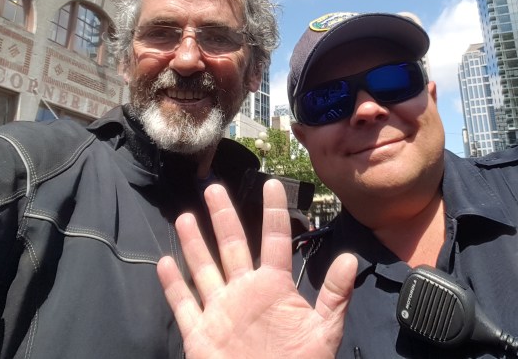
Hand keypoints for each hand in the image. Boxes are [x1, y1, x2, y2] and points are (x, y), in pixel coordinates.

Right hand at [158, 179, 357, 358]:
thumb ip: (334, 295)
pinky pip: (185, 305)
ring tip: (186, 217)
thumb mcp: (324, 330)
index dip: (273, 211)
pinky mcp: (202, 333)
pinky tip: (166, 263)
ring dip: (195, 244)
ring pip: (204, 269)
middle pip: (232, 246)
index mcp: (275, 287)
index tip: (273, 184)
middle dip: (223, 217)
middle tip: (214, 188)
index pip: (274, 239)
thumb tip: (350, 259)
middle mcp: (245, 292)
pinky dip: (173, 286)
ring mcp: (222, 311)